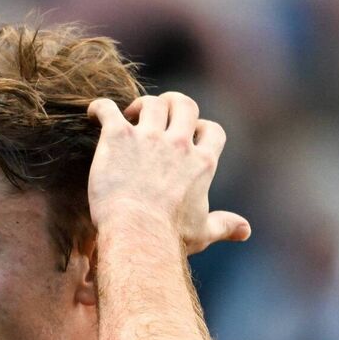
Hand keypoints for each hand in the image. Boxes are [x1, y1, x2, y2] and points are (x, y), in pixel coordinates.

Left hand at [86, 92, 249, 255]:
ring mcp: (147, 137)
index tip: (189, 136)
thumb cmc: (169, 237)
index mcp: (201, 163)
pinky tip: (93, 113)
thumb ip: (224, 226)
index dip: (201, 128)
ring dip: (141, 104)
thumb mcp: (202, 232)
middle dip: (173, 103)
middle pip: (184, 104)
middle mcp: (178, 144)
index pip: (212, 130)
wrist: (136, 233)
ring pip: (151, 102)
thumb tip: (246, 231)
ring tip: (130, 115)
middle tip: (158, 114)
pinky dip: (99, 107)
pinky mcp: (118, 137)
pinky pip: (108, 109)